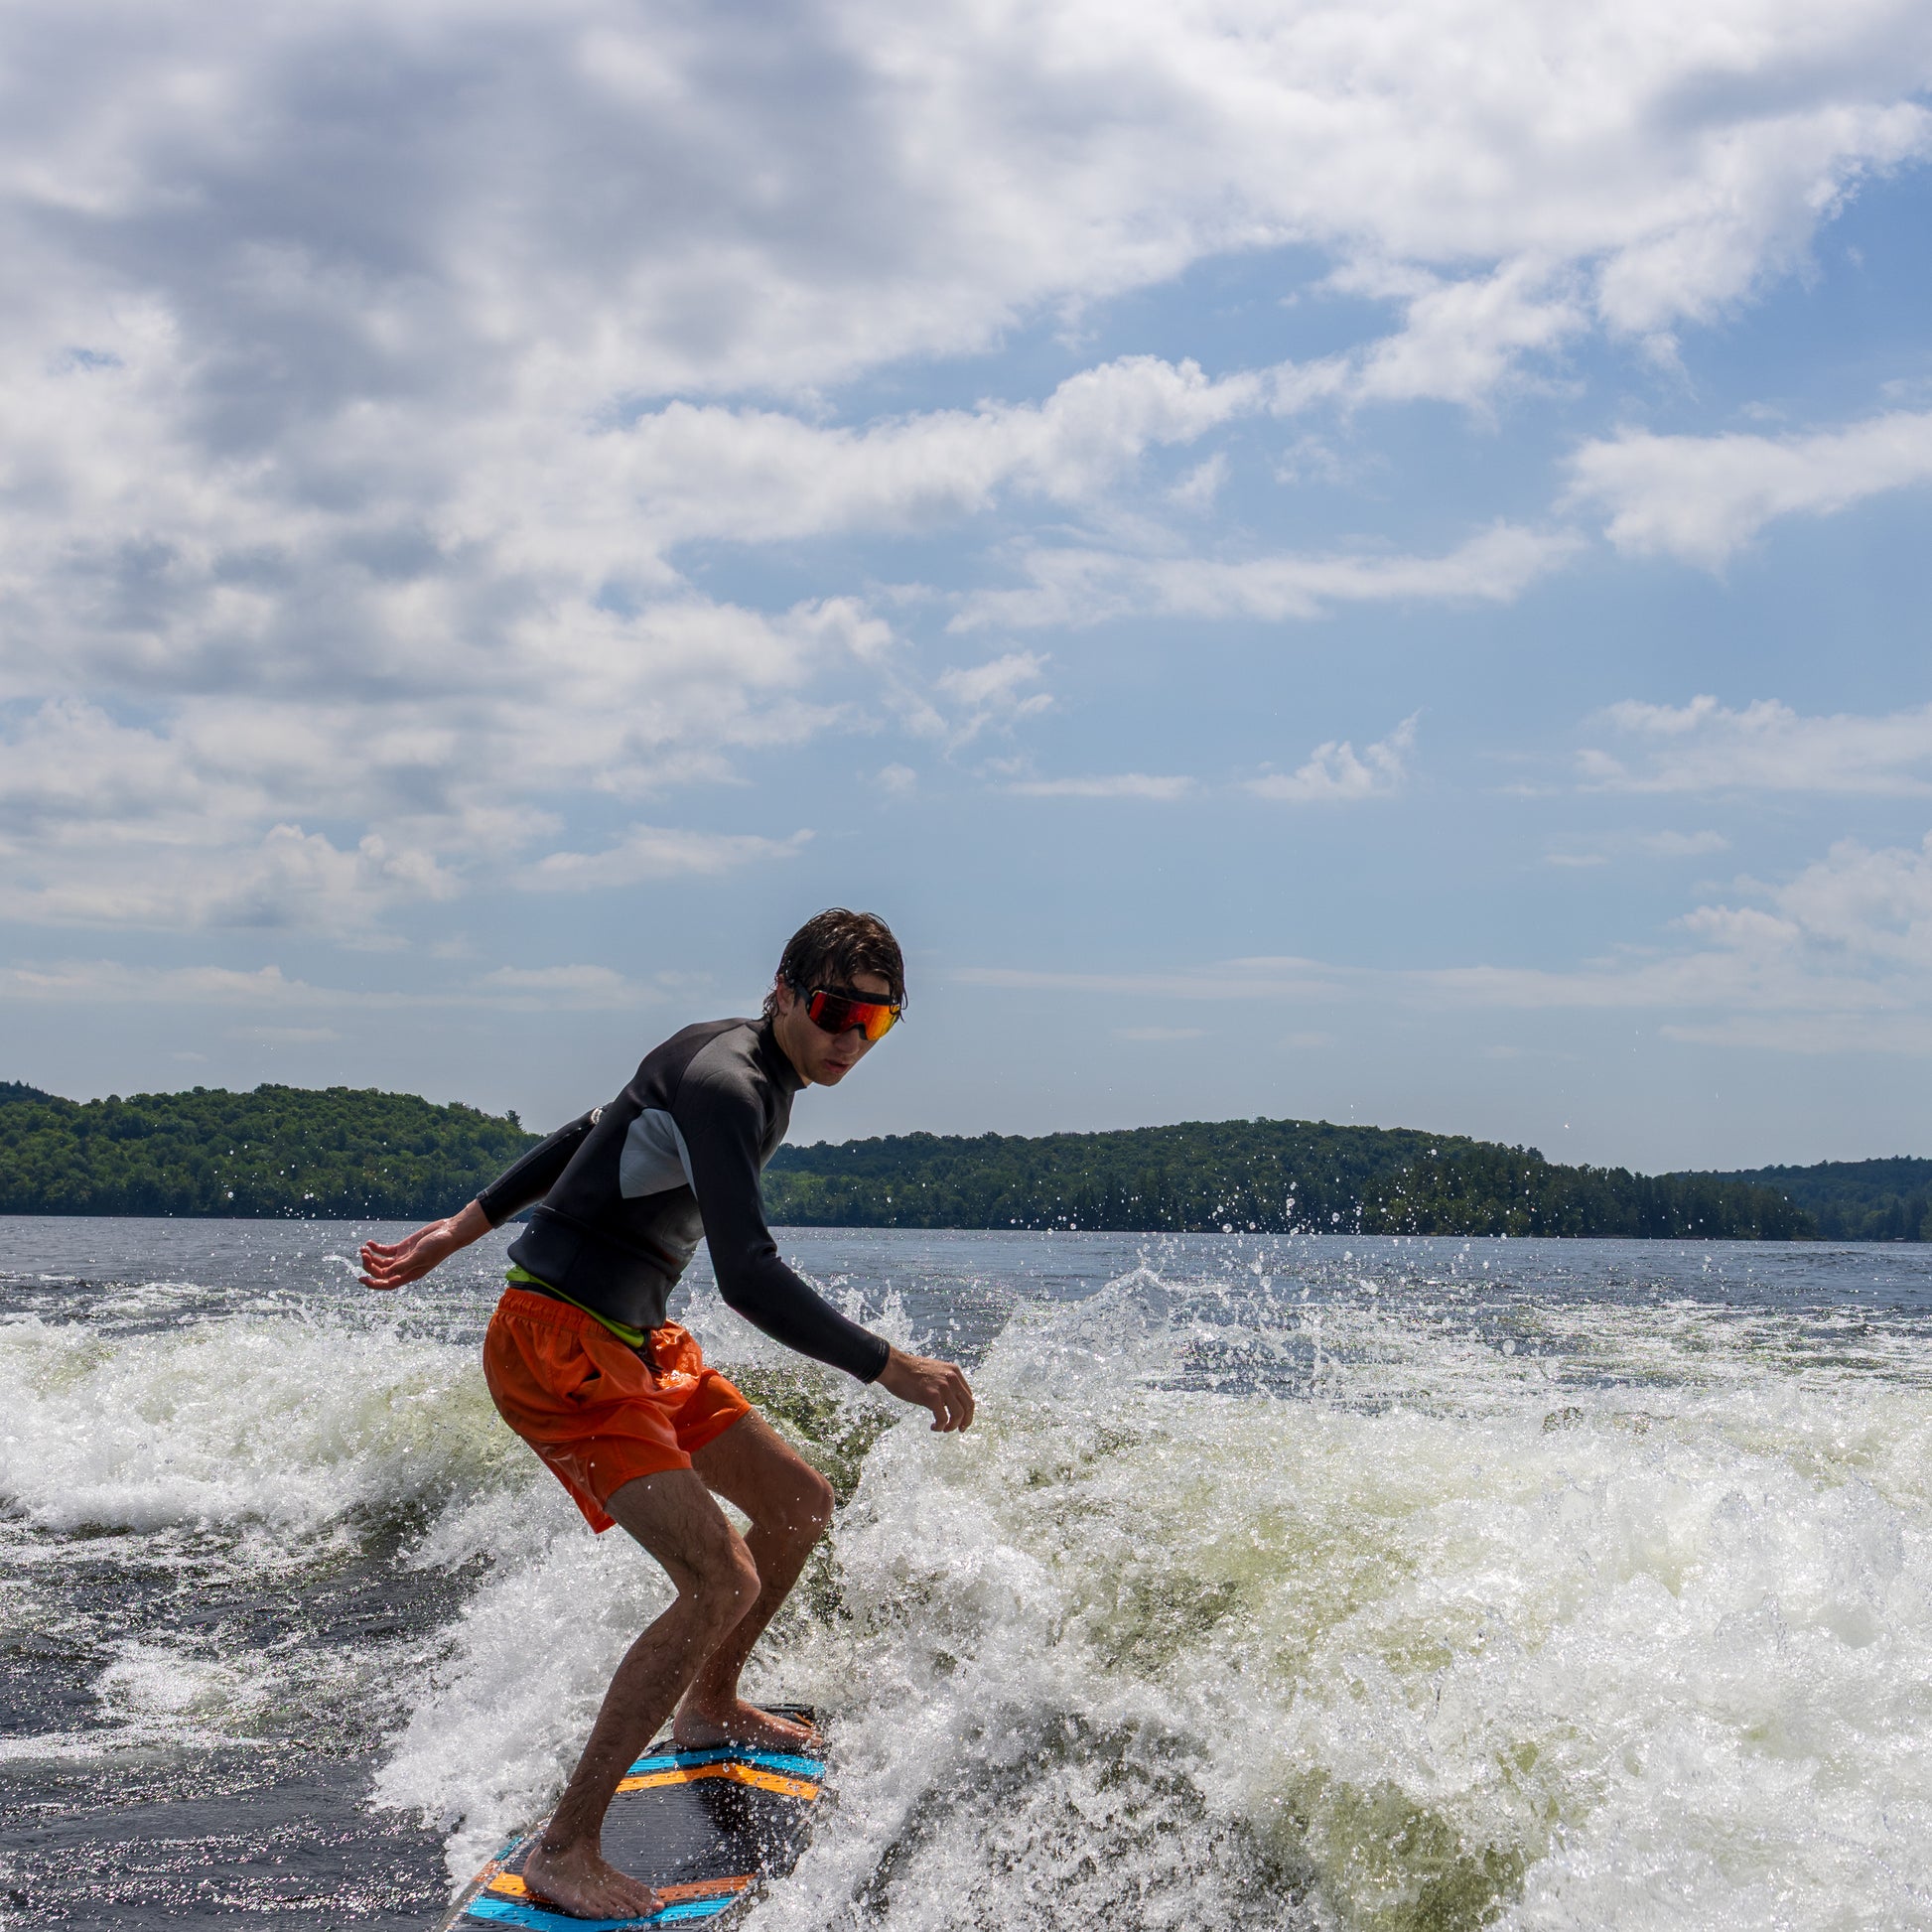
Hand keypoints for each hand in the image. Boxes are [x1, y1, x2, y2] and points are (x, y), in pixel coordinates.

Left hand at [359, 1199, 489, 1290]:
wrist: (449, 1232)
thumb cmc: (438, 1245)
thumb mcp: (420, 1255)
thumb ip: (403, 1265)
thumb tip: (386, 1274)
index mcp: (410, 1274)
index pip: (388, 1283)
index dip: (373, 1284)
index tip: (361, 1279)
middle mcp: (405, 1268)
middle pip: (382, 1272)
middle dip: (370, 1265)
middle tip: (364, 1254)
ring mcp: (404, 1258)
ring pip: (382, 1262)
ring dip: (371, 1257)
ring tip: (363, 1248)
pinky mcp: (404, 1247)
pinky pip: (386, 1251)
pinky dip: (376, 1248)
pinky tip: (370, 1243)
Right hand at [877, 1347, 974, 1431]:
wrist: (894, 1367)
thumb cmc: (910, 1371)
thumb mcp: (935, 1372)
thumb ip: (945, 1383)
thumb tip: (949, 1402)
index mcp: (954, 1371)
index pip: (969, 1395)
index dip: (967, 1410)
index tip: (962, 1420)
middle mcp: (952, 1378)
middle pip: (969, 1405)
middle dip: (966, 1420)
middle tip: (960, 1429)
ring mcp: (943, 1387)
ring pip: (958, 1414)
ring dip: (953, 1425)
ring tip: (944, 1429)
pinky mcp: (932, 1396)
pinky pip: (943, 1418)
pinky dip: (941, 1426)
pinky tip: (934, 1427)